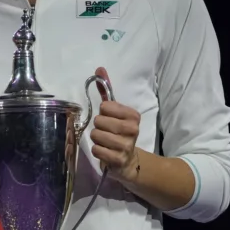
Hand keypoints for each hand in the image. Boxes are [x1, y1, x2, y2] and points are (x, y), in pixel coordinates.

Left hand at [89, 67, 140, 182]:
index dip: (103, 112)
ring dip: (96, 139)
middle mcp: (132, 129)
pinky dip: (97, 151)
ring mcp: (126, 146)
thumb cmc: (118, 132)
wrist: (127, 160)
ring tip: (105, 142)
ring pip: (96, 135)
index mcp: (133, 115)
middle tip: (106, 132)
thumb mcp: (115, 112)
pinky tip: (105, 151)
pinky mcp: (118, 160)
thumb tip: (99, 69)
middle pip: (98, 121)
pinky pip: (96, 150)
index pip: (105, 106)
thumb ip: (106, 91)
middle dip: (98, 126)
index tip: (110, 118)